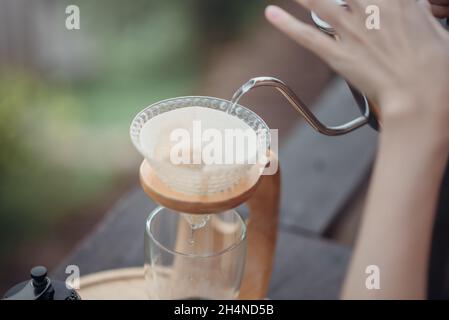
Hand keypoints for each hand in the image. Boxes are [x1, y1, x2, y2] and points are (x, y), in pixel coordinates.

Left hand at [265, 0, 448, 132]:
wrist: (420, 98)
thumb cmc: (435, 70)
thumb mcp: (438, 31)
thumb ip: (419, 15)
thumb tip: (415, 8)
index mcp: (399, 0)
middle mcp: (371, 10)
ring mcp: (351, 33)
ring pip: (319, 2)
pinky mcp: (338, 56)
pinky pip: (307, 36)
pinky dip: (286, 24)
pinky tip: (272, 13)